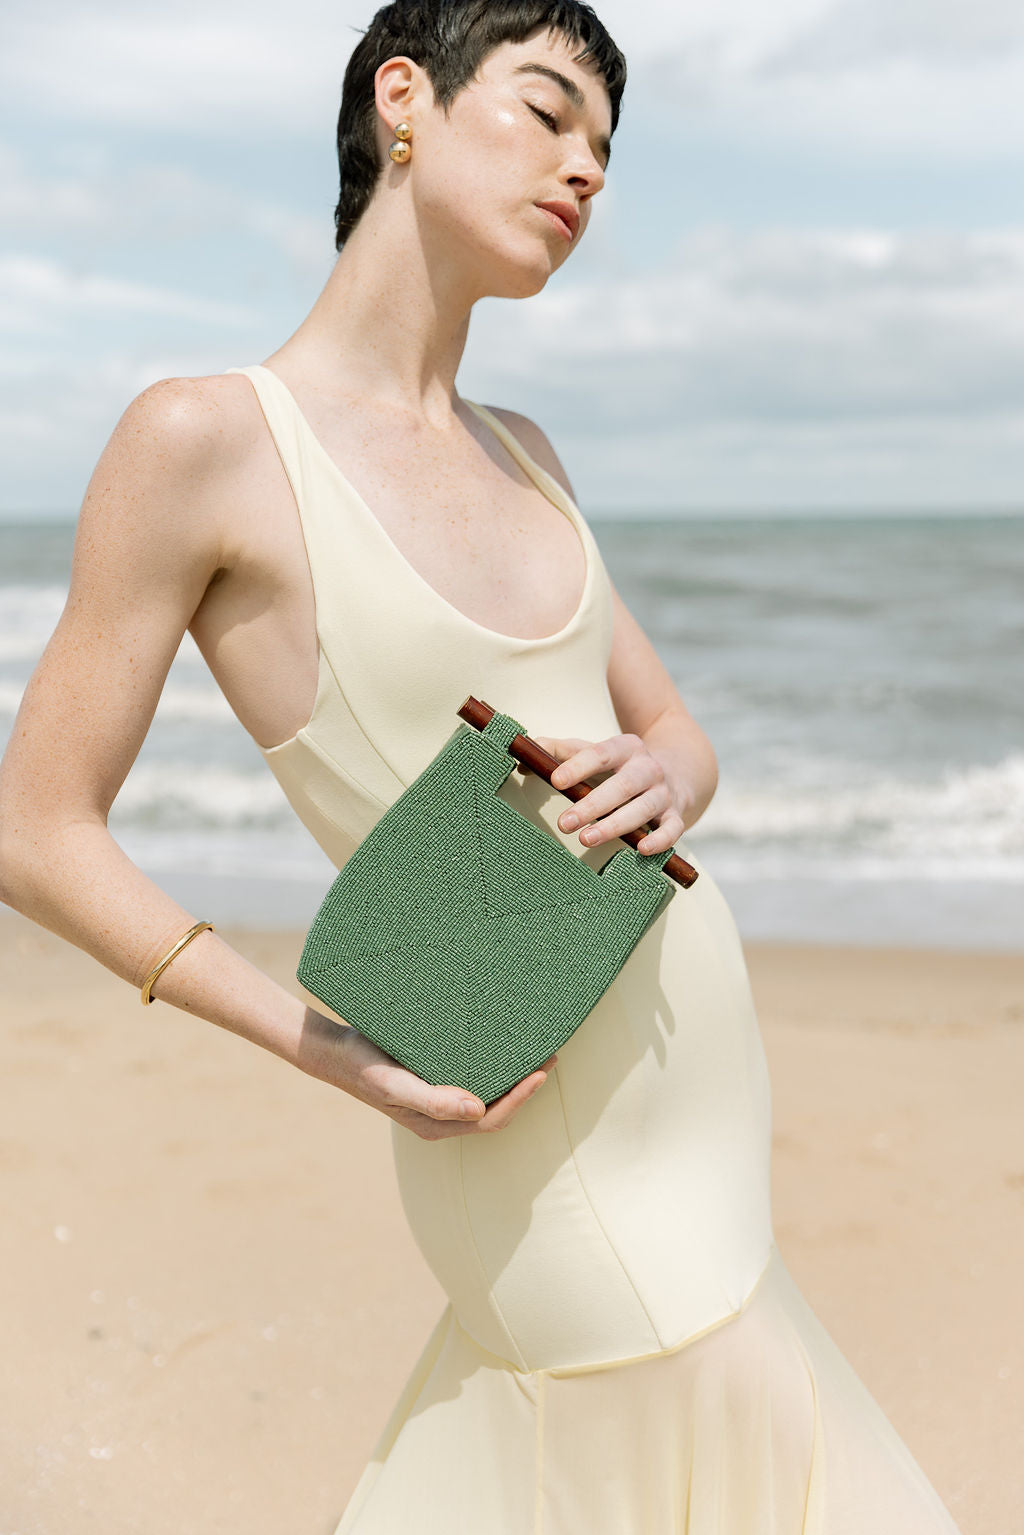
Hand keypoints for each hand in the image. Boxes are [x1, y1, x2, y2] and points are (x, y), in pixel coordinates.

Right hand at [298, 1008, 556, 1139]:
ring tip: (536, 1049)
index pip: (492, 1119)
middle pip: (496, 1109)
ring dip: (514, 1077)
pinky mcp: (433, 1078)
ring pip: (487, 1094)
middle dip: (526, 1088)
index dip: (521, 1098)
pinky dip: (495, 1066)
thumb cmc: (364, 1066)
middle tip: (550, 1055)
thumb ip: (434, 1100)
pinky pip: (473, 1077)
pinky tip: (504, 1044)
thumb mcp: (395, 1083)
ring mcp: (438, 1099)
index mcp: (436, 1125)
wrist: (334, 1050)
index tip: (542, 1070)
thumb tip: (478, 1110)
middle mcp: (442, 1116)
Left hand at [524, 733, 687, 855]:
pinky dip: (660, 840)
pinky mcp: (676, 815)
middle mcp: (648, 768)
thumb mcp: (594, 752)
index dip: (578, 766)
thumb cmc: (621, 767)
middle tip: (564, 823)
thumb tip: (525, 755)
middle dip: (592, 805)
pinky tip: (641, 850)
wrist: (676, 771)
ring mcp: (664, 793)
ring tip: (586, 839)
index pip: (601, 754)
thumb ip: (560, 752)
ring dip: (615, 825)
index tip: (555, 780)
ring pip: (642, 809)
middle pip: (622, 785)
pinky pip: (672, 829)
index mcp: (626, 748)